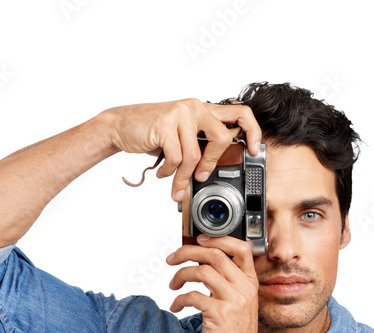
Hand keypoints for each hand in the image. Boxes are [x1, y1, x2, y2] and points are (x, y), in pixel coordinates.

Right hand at [101, 98, 261, 199]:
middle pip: (222, 138)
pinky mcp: (165, 123)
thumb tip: (212, 171)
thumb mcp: (180, 136)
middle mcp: (195, 107)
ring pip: (194, 156)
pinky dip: (168, 172)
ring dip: (183, 177)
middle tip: (201, 177)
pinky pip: (176, 158)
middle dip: (212, 164)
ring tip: (175, 185)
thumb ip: (198, 146)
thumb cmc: (152, 133)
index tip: (253, 150)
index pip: (239, 113)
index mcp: (203, 109)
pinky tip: (161, 172)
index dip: (252, 131)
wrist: (120, 125)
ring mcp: (180, 113)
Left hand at [166, 234, 262, 332]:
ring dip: (181, 275)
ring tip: (173, 284)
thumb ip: (227, 283)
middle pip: (214, 255)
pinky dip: (179, 299)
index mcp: (249, 283)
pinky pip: (193, 296)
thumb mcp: (239, 303)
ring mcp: (232, 301)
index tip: (198, 241)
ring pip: (202, 271)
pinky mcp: (219, 314)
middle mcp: (243, 288)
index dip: (217, 239)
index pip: (240, 248)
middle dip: (187, 252)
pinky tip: (176, 305)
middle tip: (173, 258)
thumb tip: (203, 264)